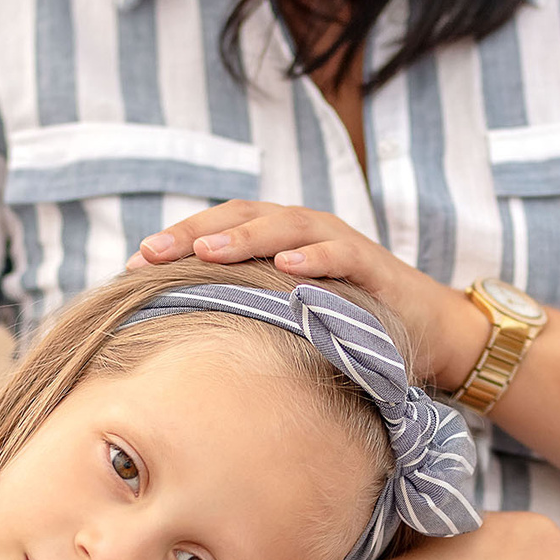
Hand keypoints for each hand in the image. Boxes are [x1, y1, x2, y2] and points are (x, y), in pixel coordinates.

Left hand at [129, 203, 491, 390]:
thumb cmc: (348, 326)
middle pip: (240, 218)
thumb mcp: (289, 320)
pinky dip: (314, 256)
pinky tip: (286, 266)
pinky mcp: (372, 265)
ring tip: (207, 252)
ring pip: (285, 227)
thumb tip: (181, 341)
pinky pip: (340, 254)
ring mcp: (337, 244)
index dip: (175, 242)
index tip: (131, 266)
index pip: (217, 230)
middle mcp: (302, 233)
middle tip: (151, 253)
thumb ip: (247, 315)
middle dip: (193, 234)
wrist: (428, 331)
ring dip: (244, 238)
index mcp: (275, 242)